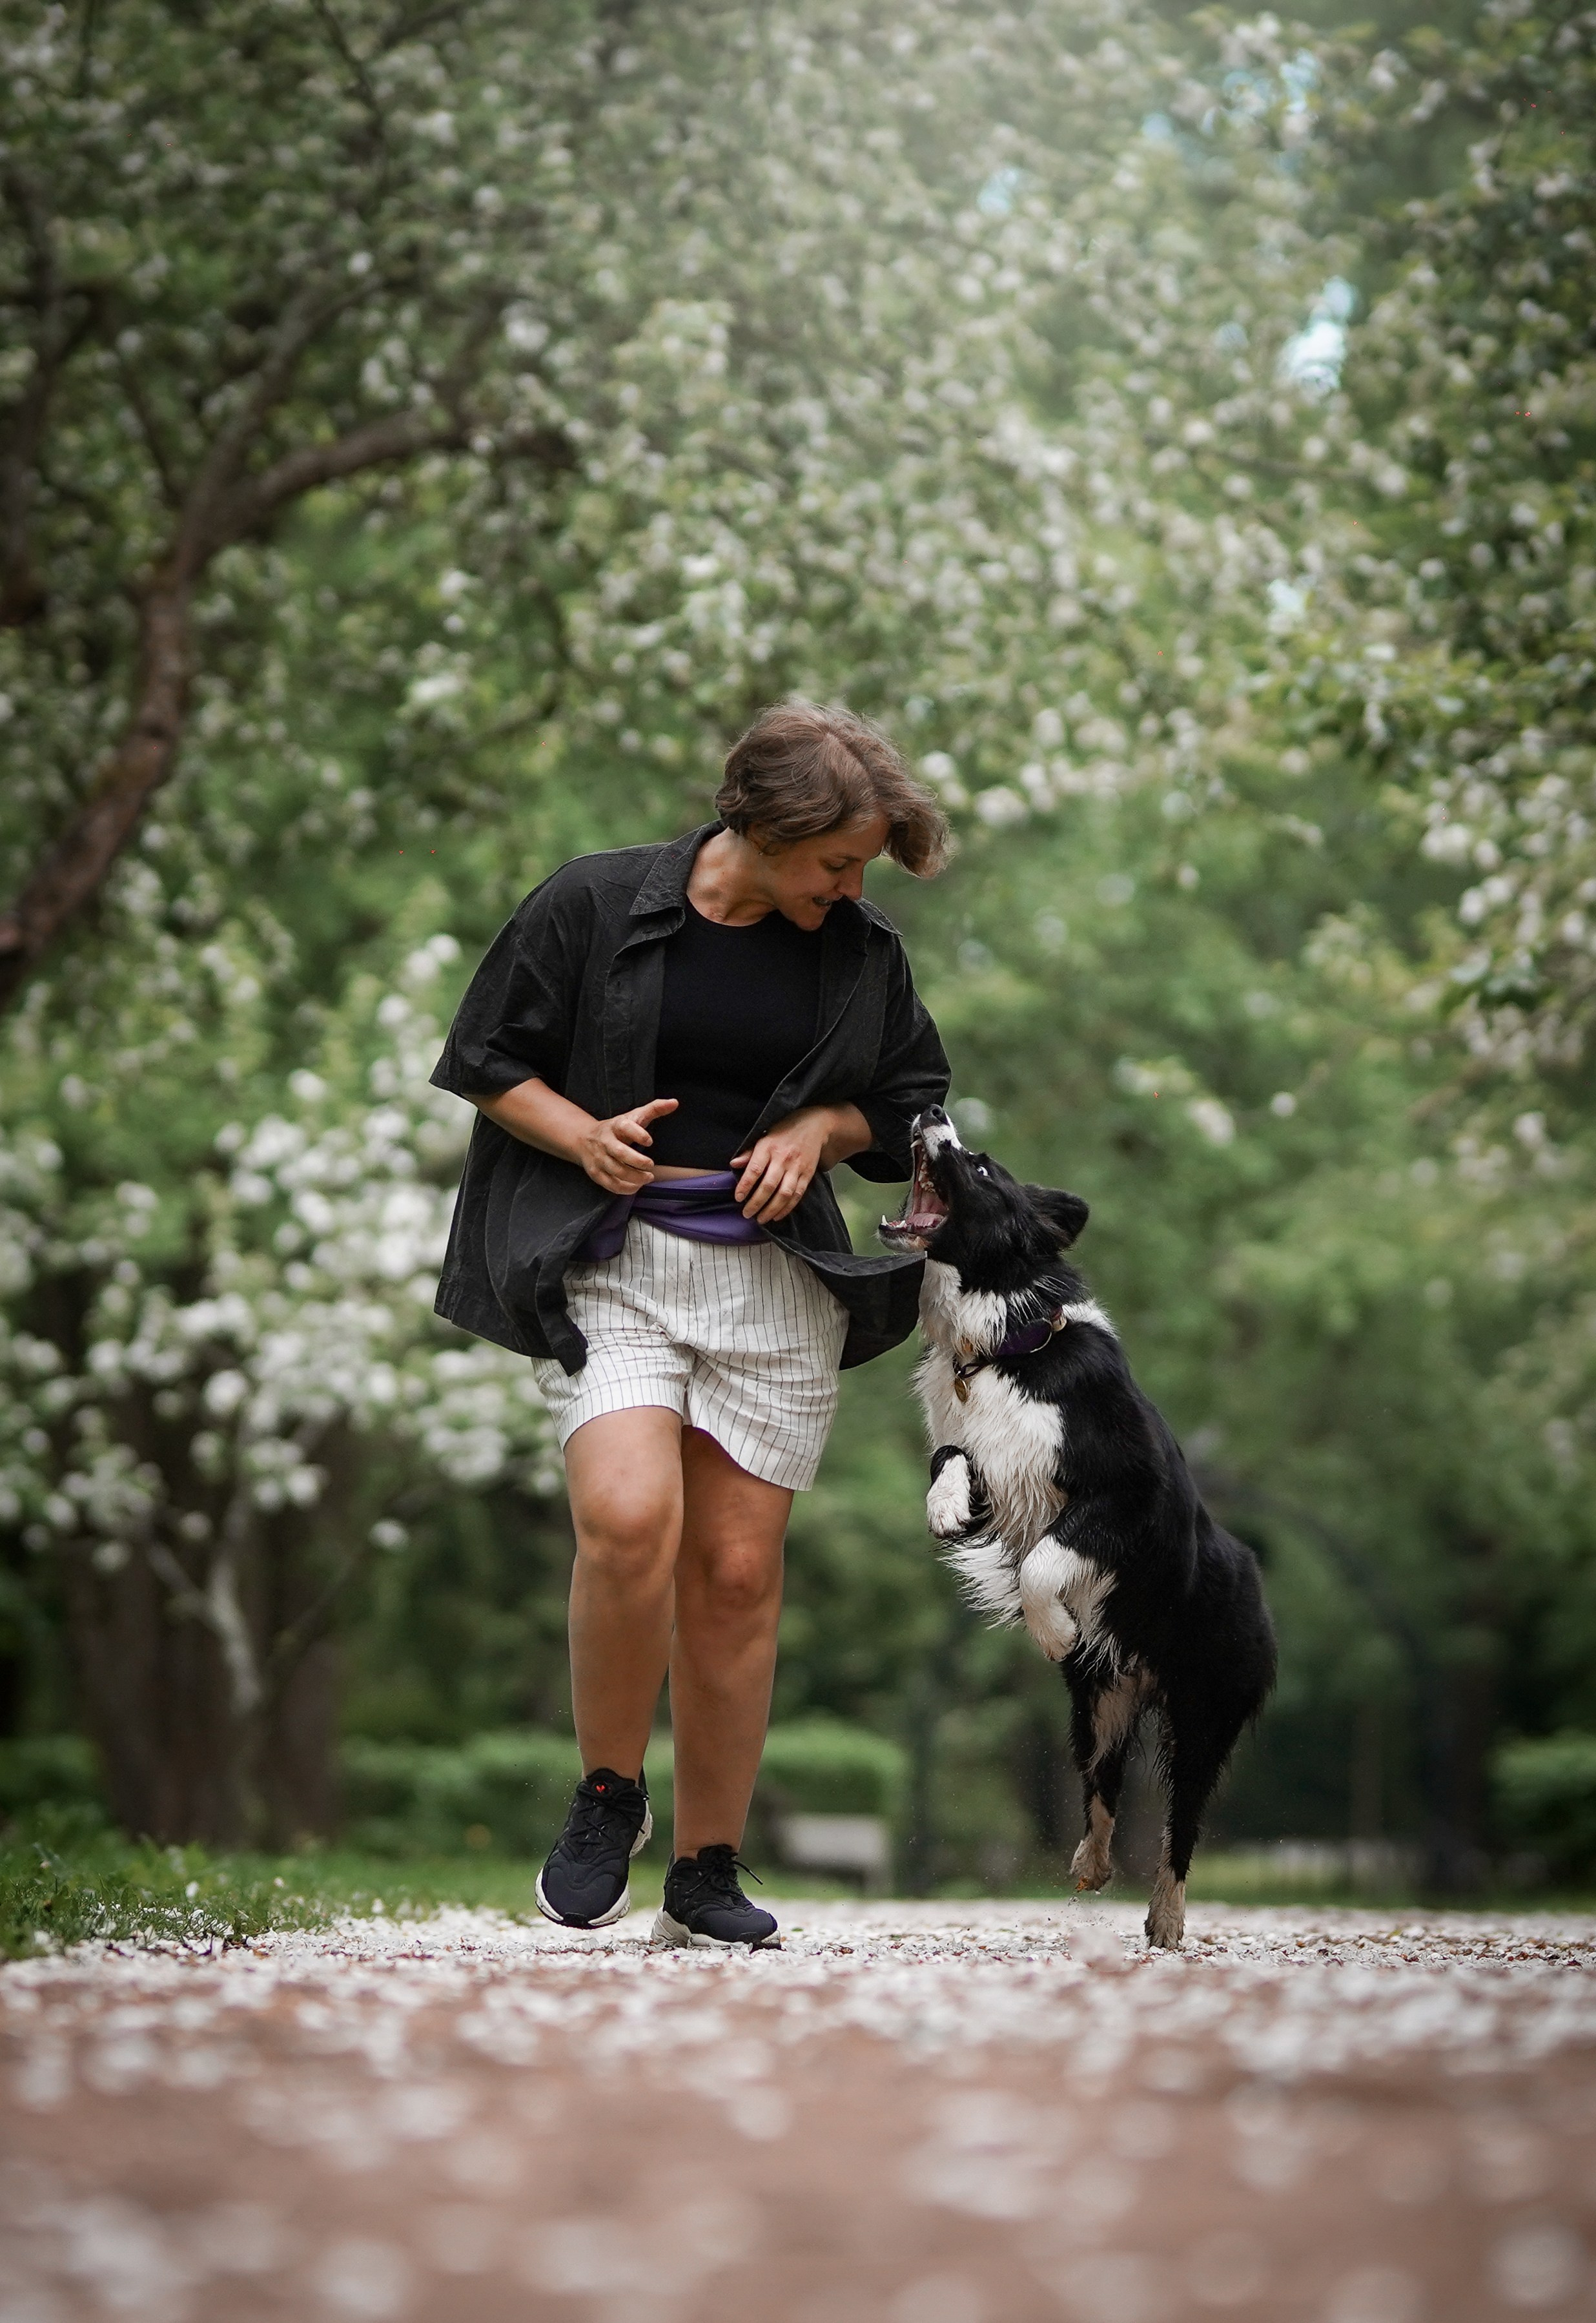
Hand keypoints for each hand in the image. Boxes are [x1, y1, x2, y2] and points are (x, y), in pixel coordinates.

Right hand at [576, 1098, 677, 1195]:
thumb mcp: (634, 1116)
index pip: (625, 1127)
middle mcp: (605, 1142)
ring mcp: (599, 1158)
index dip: (638, 1134)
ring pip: (617, 1171)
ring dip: (635, 1177)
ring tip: (649, 1177)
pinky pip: (611, 1185)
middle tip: (651, 1165)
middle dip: (638, 1161)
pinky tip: (637, 1185)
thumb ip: (654, 1109)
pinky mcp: (596, 1173)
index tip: (650, 1141)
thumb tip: (675, 1102)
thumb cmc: (617, 1128)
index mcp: (615, 1126)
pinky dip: (626, 1188)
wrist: (583, 1139)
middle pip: (620, 1153)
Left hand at [731, 1107, 829, 1223]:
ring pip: (784, 1194)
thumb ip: (750, 1152)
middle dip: (756, 1203)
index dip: (745, 1185)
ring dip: (771, 1210)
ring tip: (761, 1219)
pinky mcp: (808, 1174)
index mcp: (769, 1147)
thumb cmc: (785, 1131)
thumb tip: (733, 1164)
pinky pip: (797, 1195)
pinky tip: (777, 1216)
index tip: (738, 1197)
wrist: (814, 1125)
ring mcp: (797, 1167)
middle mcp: (783, 1158)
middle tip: (746, 1214)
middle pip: (768, 1185)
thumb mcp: (764, 1136)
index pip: (754, 1170)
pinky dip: (787, 1208)